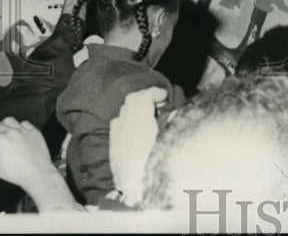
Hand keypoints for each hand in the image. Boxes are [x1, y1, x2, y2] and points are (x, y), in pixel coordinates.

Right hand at [0, 117, 73, 209]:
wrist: (37, 173)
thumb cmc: (14, 173)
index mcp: (0, 141)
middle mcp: (11, 132)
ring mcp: (24, 130)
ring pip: (10, 120)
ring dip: (4, 125)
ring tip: (4, 133)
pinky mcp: (35, 131)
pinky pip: (25, 123)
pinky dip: (19, 126)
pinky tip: (18, 133)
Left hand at [109, 86, 166, 206]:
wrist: (138, 196)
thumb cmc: (159, 168)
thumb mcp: (171, 141)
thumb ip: (174, 123)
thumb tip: (174, 112)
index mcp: (140, 125)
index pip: (142, 96)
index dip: (155, 92)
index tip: (165, 96)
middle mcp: (125, 129)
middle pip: (130, 101)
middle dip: (145, 98)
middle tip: (160, 105)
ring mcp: (116, 139)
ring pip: (121, 113)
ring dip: (135, 109)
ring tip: (149, 117)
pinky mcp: (113, 150)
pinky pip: (116, 126)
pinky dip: (125, 122)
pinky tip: (136, 131)